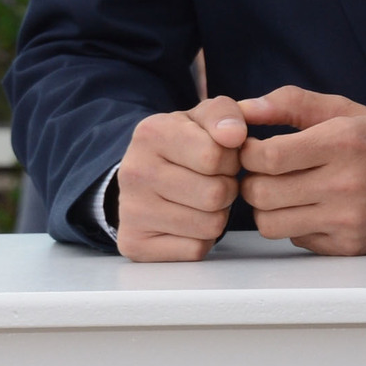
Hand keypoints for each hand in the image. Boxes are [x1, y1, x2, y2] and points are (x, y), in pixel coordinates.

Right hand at [114, 96, 247, 261]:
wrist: (146, 173)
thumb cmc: (186, 143)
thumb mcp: (205, 116)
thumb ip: (225, 114)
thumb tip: (234, 134)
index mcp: (152, 133)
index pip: (215, 156)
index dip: (231, 158)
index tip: (221, 155)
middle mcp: (134, 172)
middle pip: (216, 194)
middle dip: (227, 187)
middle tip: (213, 180)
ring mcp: (130, 212)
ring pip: (211, 225)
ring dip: (218, 214)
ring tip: (202, 198)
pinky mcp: (134, 245)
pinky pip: (195, 250)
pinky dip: (202, 239)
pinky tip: (188, 220)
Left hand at [236, 86, 365, 254]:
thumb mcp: (343, 110)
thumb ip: (291, 103)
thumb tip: (242, 108)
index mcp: (343, 141)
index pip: (268, 157)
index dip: (247, 153)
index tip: (253, 148)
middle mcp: (346, 183)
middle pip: (261, 193)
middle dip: (252, 180)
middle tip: (264, 172)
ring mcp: (348, 219)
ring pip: (269, 224)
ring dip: (266, 207)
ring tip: (283, 191)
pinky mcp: (348, 245)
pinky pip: (294, 240)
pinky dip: (294, 224)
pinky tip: (312, 208)